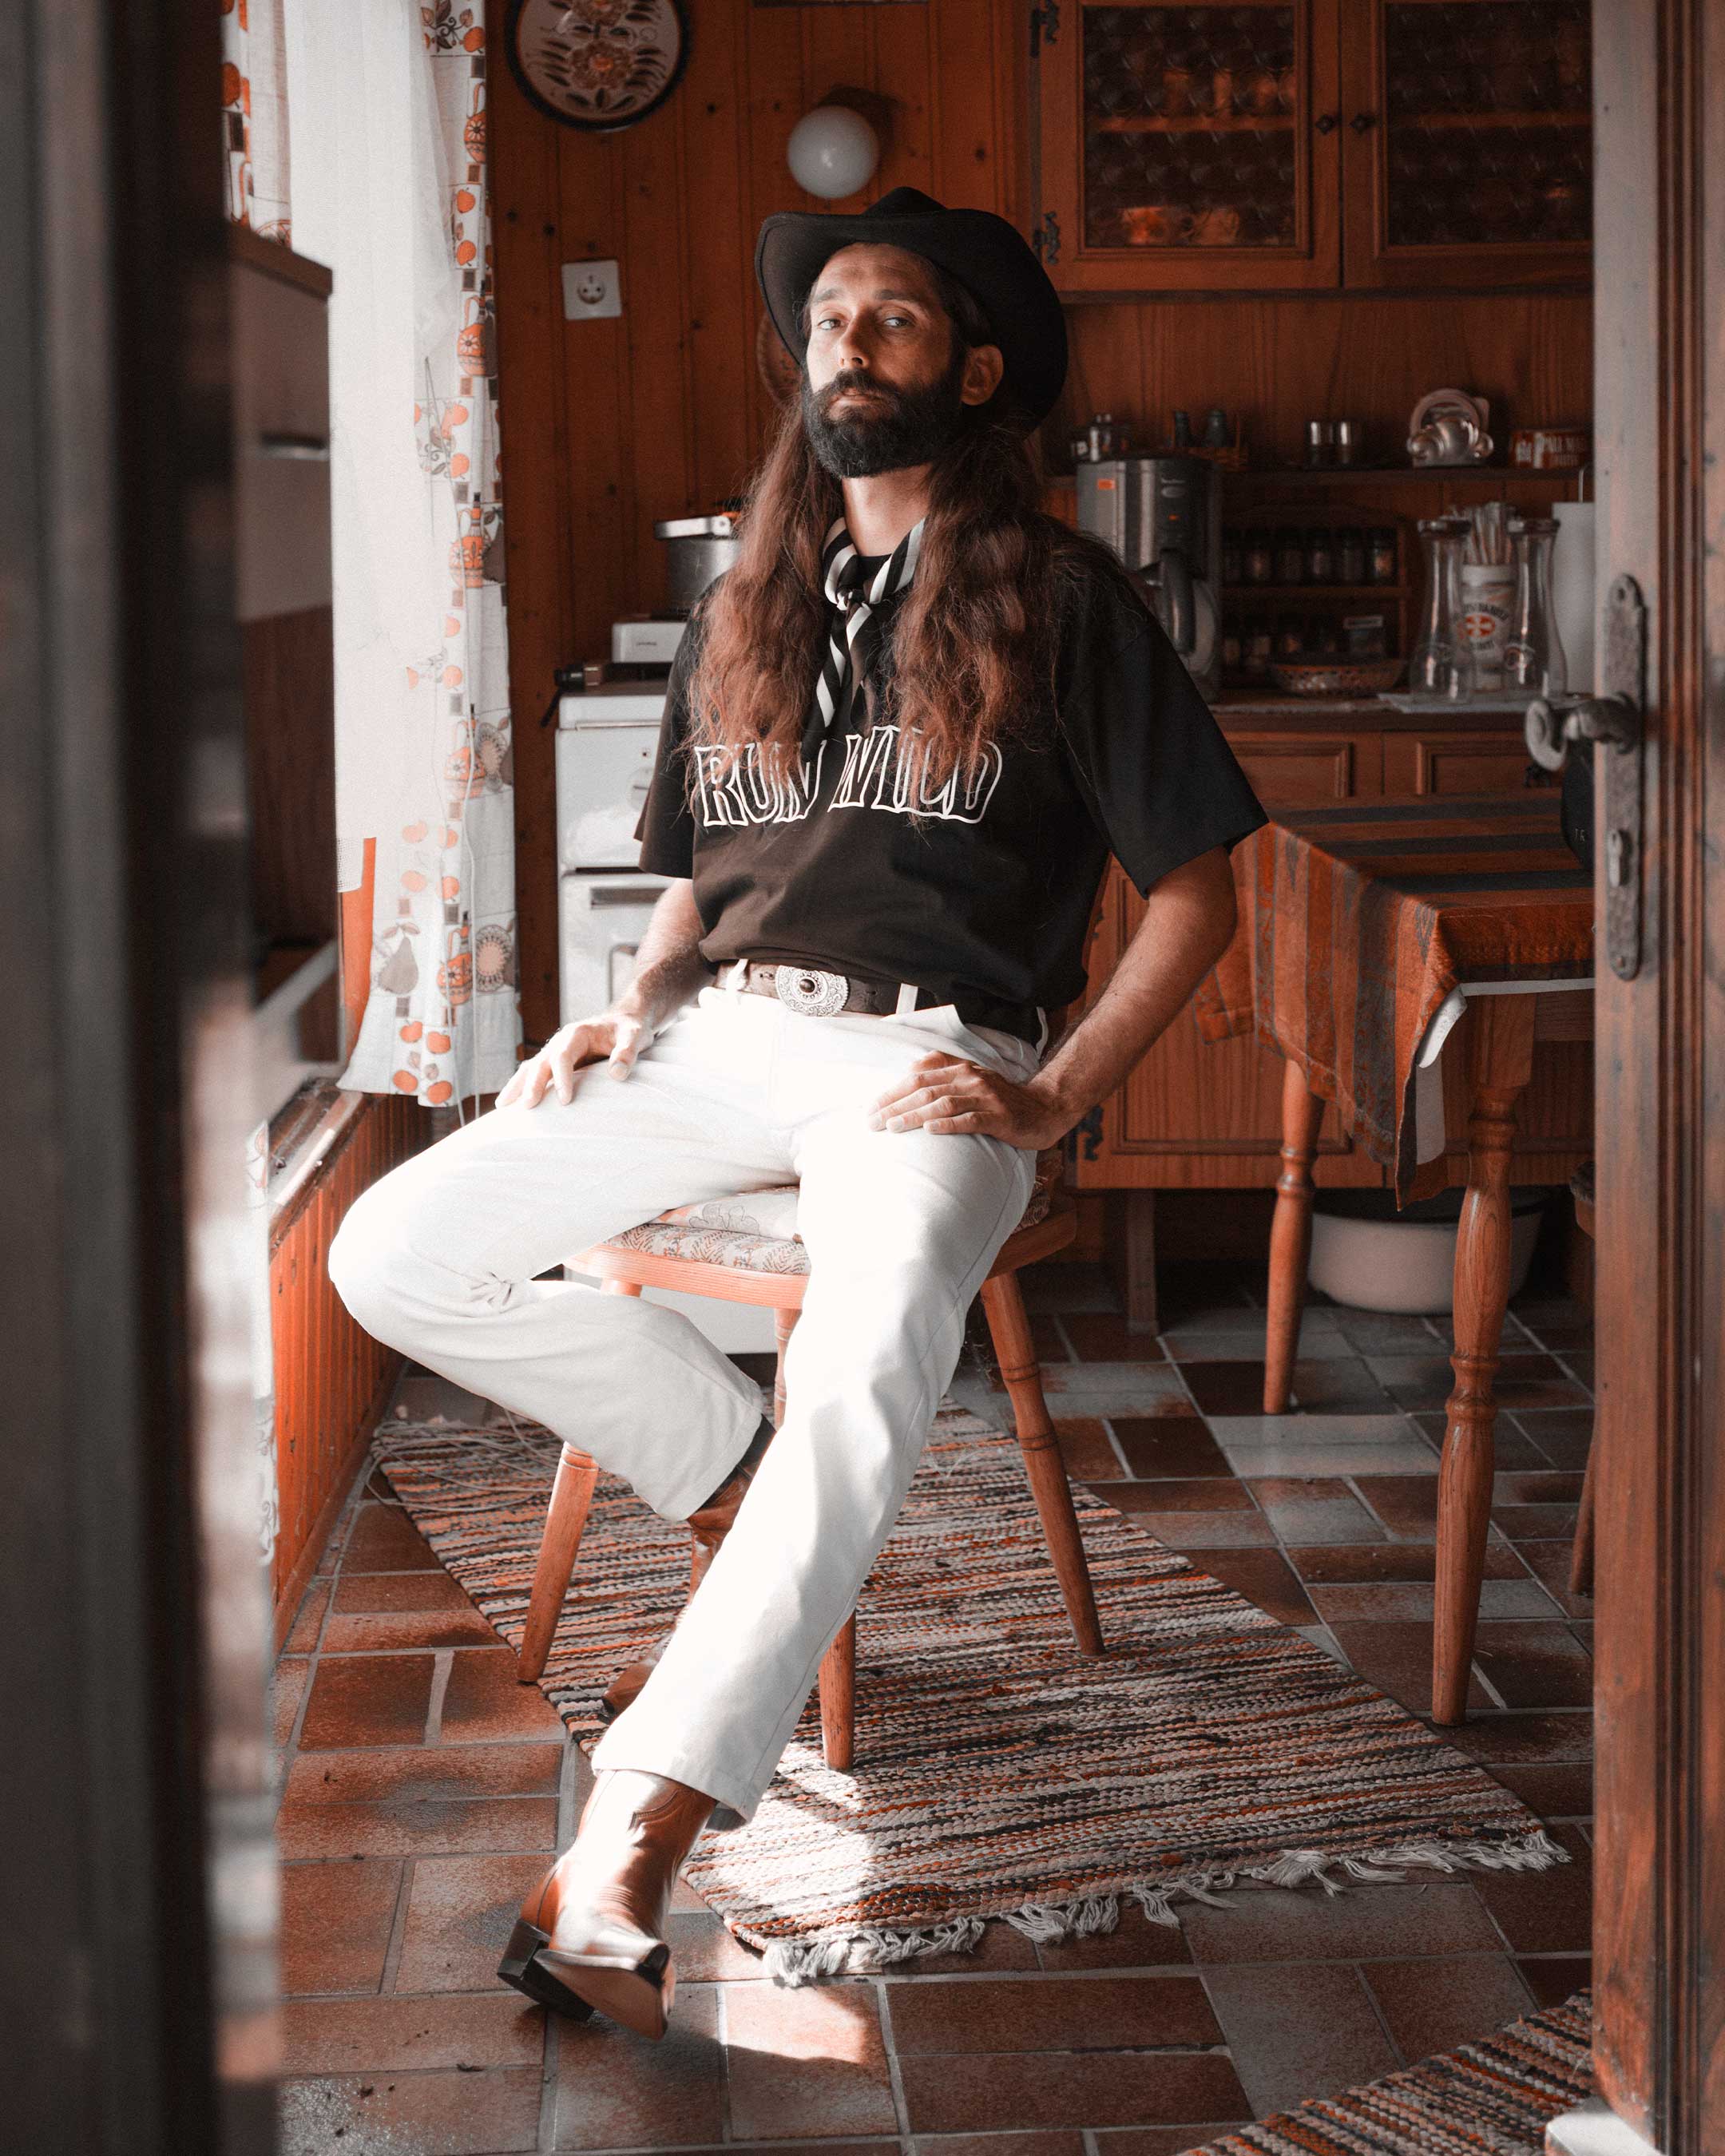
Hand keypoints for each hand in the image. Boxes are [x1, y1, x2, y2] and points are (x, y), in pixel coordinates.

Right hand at [496, 1009, 654, 1108]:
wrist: (625, 1021)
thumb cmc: (629, 1029)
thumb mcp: (634, 1036)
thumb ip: (627, 1053)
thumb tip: (617, 1074)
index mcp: (576, 1034)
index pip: (562, 1056)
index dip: (562, 1078)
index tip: (565, 1100)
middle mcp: (560, 1042)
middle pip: (541, 1063)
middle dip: (532, 1084)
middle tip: (527, 1106)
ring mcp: (556, 1052)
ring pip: (531, 1068)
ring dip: (518, 1086)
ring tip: (502, 1106)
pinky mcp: (557, 1063)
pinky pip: (536, 1074)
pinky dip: (523, 1086)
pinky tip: (512, 1103)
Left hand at [867, 1054, 1074, 1149]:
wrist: (1044, 1109)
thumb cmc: (1003, 1099)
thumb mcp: (973, 1079)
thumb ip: (945, 1073)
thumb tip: (912, 1071)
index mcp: (962, 1070)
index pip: (919, 1077)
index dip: (893, 1092)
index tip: (872, 1108)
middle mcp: (971, 1079)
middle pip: (925, 1089)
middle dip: (895, 1105)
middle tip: (873, 1122)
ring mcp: (985, 1098)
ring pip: (942, 1103)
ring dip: (914, 1115)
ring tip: (893, 1127)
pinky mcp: (998, 1118)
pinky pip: (969, 1120)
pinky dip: (947, 1124)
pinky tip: (930, 1130)